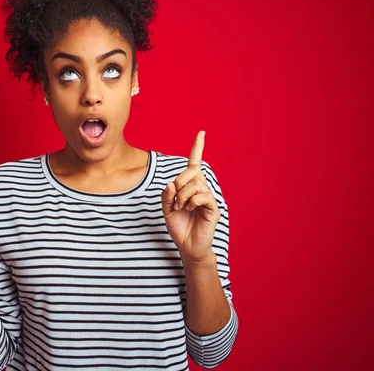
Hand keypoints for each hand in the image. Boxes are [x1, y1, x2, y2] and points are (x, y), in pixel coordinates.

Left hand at [161, 131, 219, 263]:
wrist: (188, 246)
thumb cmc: (179, 227)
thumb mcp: (166, 210)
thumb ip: (166, 195)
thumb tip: (171, 183)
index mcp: (190, 186)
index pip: (194, 163)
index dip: (197, 148)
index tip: (201, 133)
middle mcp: (201, 188)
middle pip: (192, 171)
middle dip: (180, 182)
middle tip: (175, 199)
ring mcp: (208, 197)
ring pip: (195, 184)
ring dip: (183, 196)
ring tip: (182, 208)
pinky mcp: (213, 207)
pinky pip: (202, 196)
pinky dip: (192, 202)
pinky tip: (190, 210)